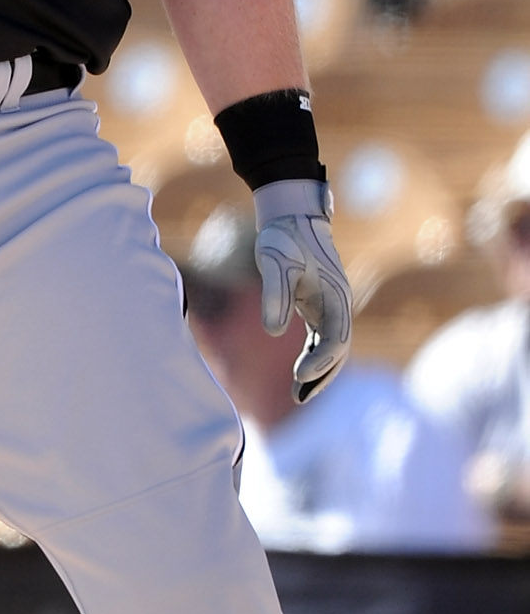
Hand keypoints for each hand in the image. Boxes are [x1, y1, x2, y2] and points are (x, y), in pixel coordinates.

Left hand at [253, 180, 350, 401]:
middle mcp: (339, 304)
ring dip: (319, 372)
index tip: (299, 376)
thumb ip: (275, 295)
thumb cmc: (283, 237)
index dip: (321, 361)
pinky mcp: (319, 306)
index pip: (336, 339)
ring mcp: (331, 306)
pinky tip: (300, 374)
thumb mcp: (275, 263)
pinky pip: (322, 340)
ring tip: (299, 396)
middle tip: (300, 397)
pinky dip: (313, 358)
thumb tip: (273, 331)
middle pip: (339, 350)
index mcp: (336, 296)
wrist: (291, 215)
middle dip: (323, 376)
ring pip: (332, 348)